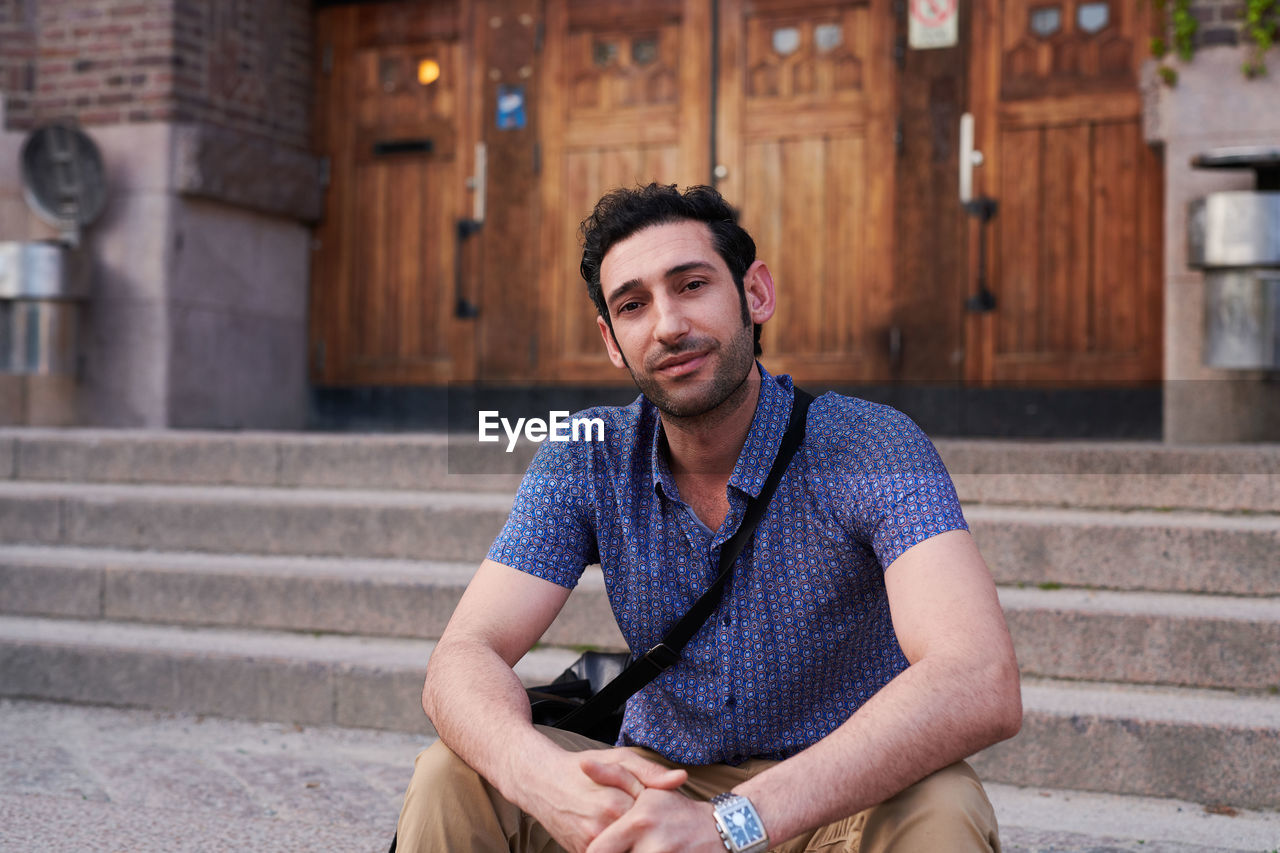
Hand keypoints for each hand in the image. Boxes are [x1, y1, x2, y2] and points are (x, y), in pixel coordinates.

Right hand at [519, 748, 686, 852]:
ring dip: (635, 840)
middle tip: (652, 820)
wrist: (540, 781)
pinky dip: (619, 845)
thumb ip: (650, 772)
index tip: (662, 808)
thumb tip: (681, 778)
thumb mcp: (618, 759)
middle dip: (649, 830)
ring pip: (629, 847)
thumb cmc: (582, 767)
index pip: (654, 818)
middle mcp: (603, 828)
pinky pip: (612, 852)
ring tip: (634, 825)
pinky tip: (620, 833)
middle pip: (643, 837)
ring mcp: (590, 844)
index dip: (661, 812)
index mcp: (617, 803)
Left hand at [585, 787, 725, 852]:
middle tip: (626, 846)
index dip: (596, 850)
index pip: (596, 851)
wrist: (720, 832)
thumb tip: (582, 764)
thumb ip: (613, 776)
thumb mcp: (646, 788)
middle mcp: (652, 847)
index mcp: (638, 822)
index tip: (603, 847)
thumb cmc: (676, 809)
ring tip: (638, 848)